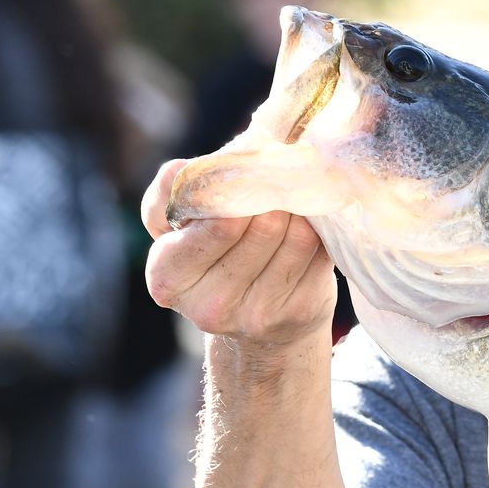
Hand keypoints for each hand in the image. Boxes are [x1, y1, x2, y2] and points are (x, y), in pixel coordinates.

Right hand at [140, 158, 336, 349]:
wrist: (247, 315)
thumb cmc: (206, 250)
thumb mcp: (172, 222)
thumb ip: (169, 191)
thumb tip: (191, 171)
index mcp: (169, 276)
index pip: (218, 224)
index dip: (240, 193)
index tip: (247, 179)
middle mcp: (210, 305)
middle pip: (265, 226)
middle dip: (274, 198)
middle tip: (274, 187)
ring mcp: (257, 315)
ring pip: (298, 238)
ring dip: (299, 211)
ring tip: (288, 207)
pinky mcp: (298, 313)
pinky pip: (319, 253)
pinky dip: (317, 232)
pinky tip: (304, 231)